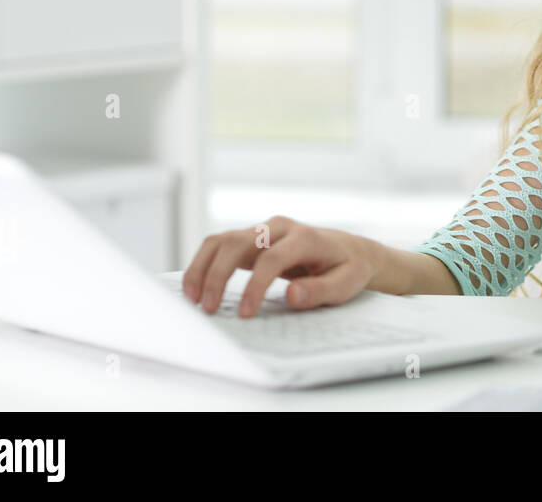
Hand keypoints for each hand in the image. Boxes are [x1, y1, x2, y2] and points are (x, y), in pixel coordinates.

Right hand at [182, 215, 380, 317]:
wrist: (349, 251)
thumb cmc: (347, 269)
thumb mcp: (345, 284)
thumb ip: (320, 291)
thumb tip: (292, 295)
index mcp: (305, 237)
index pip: (272, 258)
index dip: (255, 285)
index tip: (245, 313)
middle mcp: (280, 228)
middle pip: (238, 243)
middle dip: (218, 275)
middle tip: (209, 308)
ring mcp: (263, 230)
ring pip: (222, 240)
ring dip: (202, 267)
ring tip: (193, 299)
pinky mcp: (251, 239)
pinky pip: (219, 246)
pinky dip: (203, 264)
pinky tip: (196, 287)